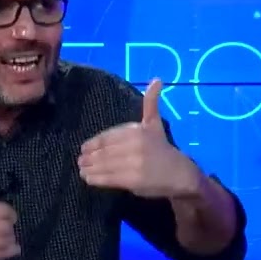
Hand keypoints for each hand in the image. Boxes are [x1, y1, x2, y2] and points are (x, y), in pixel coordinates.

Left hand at [78, 78, 201, 197]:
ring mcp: (134, 164)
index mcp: (138, 131)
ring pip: (104, 164)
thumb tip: (156, 79)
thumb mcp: (155, 123)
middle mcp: (135, 146)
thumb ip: (151, 103)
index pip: (108, 137)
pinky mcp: (133, 180)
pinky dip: (95, 178)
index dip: (94, 143)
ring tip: (82, 169)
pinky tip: (88, 178)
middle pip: (104, 151)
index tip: (84, 147)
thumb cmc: (163, 148)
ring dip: (89, 168)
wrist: (180, 174)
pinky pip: (109, 178)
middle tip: (80, 160)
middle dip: (89, 156)